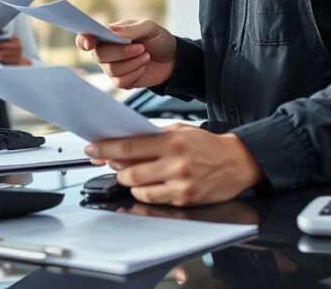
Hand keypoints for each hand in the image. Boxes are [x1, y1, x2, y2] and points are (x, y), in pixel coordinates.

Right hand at [75, 19, 175, 88]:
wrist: (172, 59)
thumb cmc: (158, 39)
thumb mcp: (149, 27)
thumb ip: (131, 29)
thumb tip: (113, 33)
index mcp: (108, 35)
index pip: (85, 38)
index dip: (83, 40)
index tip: (89, 42)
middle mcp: (105, 51)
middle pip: (99, 55)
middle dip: (121, 52)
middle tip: (141, 48)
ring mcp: (111, 68)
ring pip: (111, 69)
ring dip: (132, 63)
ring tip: (146, 56)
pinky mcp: (121, 81)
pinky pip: (121, 81)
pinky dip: (135, 73)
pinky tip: (143, 67)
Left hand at [84, 124, 263, 206]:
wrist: (238, 162)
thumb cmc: (207, 145)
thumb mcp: (181, 131)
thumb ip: (153, 136)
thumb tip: (123, 143)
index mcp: (173, 141)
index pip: (129, 146)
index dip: (106, 148)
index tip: (92, 149)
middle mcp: (176, 163)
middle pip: (130, 171)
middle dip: (116, 167)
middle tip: (113, 162)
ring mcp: (180, 184)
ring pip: (138, 188)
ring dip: (129, 181)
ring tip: (132, 172)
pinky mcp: (185, 200)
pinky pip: (152, 199)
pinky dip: (144, 192)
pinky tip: (148, 184)